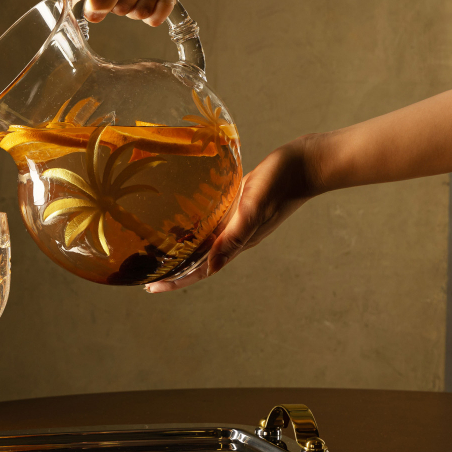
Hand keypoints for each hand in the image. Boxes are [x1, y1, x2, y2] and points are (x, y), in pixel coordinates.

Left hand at [145, 135, 324, 292]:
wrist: (304, 164)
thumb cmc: (279, 184)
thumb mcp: (253, 209)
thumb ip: (233, 237)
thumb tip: (211, 267)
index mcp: (237, 242)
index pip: (202, 270)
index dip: (178, 280)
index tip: (153, 287)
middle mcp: (235, 235)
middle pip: (200, 260)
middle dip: (176, 269)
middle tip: (148, 274)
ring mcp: (237, 221)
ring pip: (205, 242)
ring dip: (183, 250)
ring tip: (159, 252)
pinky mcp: (238, 206)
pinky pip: (212, 223)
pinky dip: (195, 227)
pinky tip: (184, 221)